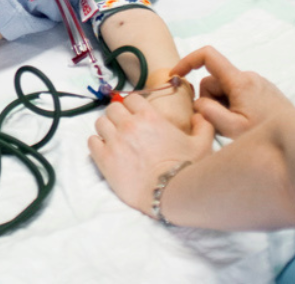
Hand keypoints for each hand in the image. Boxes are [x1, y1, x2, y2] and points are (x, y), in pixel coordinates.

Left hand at [90, 92, 215, 214]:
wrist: (172, 195)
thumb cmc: (187, 169)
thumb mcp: (202, 144)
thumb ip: (202, 125)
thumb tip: (200, 113)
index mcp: (149, 116)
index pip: (130, 98)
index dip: (133, 106)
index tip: (136, 116)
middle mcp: (128, 124)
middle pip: (112, 108)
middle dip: (118, 116)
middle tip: (125, 129)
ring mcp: (114, 141)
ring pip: (100, 123)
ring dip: (106, 129)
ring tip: (115, 140)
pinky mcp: (104, 159)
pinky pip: (91, 141)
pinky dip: (97, 144)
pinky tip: (107, 152)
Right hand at [172, 46, 293, 138]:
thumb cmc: (267, 135)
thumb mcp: (232, 129)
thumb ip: (208, 112)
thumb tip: (199, 102)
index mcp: (240, 81)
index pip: (208, 56)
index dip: (187, 61)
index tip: (176, 76)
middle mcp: (249, 77)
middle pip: (214, 81)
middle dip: (211, 100)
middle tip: (223, 124)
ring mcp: (258, 84)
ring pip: (225, 90)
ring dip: (223, 106)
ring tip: (238, 127)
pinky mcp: (265, 92)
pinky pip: (238, 95)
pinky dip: (234, 107)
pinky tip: (246, 124)